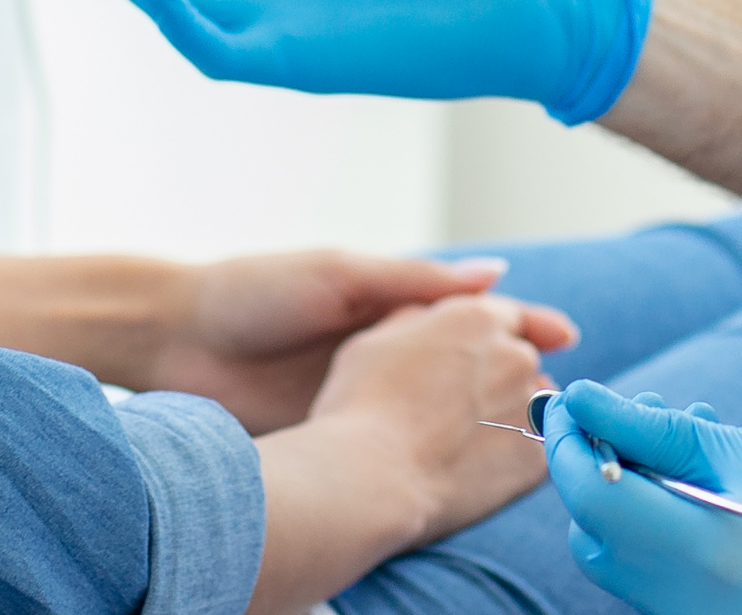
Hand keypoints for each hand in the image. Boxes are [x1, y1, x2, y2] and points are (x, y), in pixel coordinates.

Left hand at [147, 251, 578, 432]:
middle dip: (513, 379)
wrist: (174, 340)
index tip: (567, 338)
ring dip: (479, 421)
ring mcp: (358, 391)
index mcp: (383, 303)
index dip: (519, 323)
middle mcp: (379, 348)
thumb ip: (411, 282)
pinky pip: (390, 438)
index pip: (469, 312)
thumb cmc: (253, 294)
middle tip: (564, 401)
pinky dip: (428, 451)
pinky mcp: (332, 427)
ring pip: (435, 409)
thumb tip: (492, 274)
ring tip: (531, 438)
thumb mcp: (339, 278)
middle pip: (463, 365)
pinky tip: (465, 467)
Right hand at [308, 296, 578, 540]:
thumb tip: (434, 321)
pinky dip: (513, 457)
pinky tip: (475, 469)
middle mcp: (516, 356)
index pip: (506, 316)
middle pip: (520, 360)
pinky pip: (534, 451)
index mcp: (478, 319)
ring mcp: (532, 409)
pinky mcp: (536, 460)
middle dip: (499, 376)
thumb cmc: (359, 406)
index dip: (492, 336)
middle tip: (456, 409)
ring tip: (463, 443)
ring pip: (533, 406)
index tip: (490, 353)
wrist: (371, 477)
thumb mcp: (375, 340)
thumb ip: (417, 321)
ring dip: (510, 415)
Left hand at [542, 380, 741, 614]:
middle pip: (599, 539)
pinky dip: (673, 540)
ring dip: (638, 504)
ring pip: (631, 569)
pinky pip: (674, 592)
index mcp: (711, 557)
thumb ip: (676, 438)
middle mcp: (701, 613)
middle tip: (641, 418)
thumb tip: (596, 406)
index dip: (570, 440)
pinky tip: (721, 495)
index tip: (573, 399)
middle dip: (601, 472)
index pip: (590, 493)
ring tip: (697, 446)